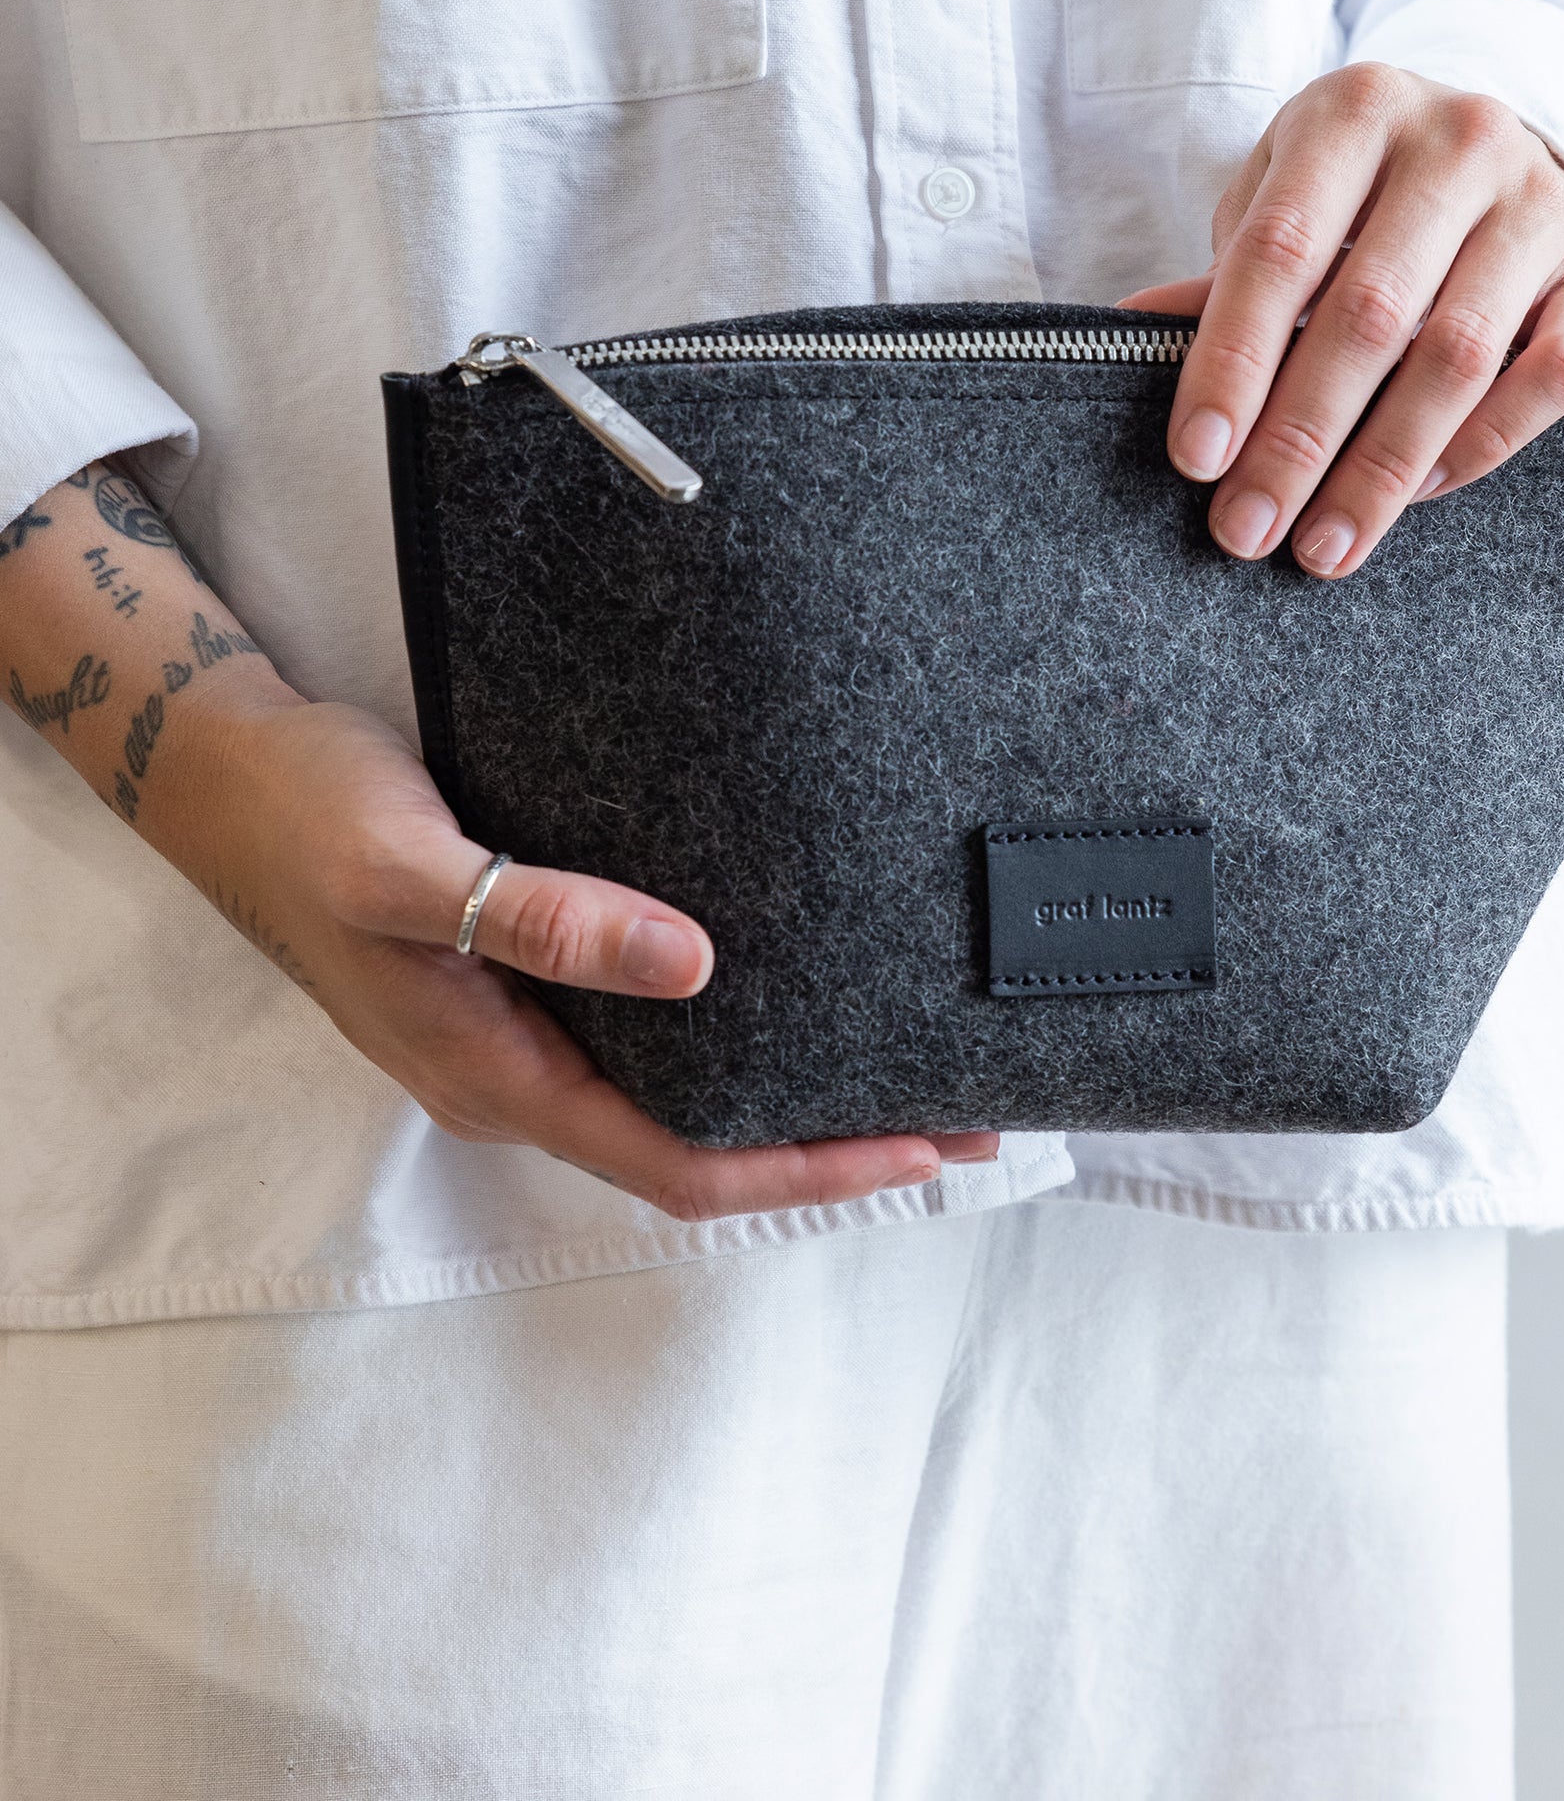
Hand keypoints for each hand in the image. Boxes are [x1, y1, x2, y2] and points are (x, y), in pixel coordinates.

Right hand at [173, 696, 997, 1218]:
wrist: (227, 771)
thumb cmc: (308, 817)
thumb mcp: (414, 870)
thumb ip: (541, 921)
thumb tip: (691, 963)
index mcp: (497, 1078)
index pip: (682, 1165)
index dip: (808, 1169)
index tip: (923, 1147)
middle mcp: (520, 1076)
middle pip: (700, 1147)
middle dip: (831, 1144)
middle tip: (960, 1109)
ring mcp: (522, 1033)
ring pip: (680, 1094)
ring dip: (791, 1092)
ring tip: (904, 1057)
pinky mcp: (526, 978)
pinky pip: (652, 1035)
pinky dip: (738, 1026)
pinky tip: (793, 984)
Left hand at [1122, 65, 1563, 575]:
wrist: (1494, 155)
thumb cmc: (1361, 195)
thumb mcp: (1282, 202)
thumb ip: (1222, 278)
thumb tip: (1124, 340)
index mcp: (1355, 110)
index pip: (1278, 251)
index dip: (1232, 362)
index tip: (1197, 458)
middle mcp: (1460, 140)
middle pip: (1367, 315)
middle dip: (1298, 439)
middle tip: (1247, 527)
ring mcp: (1543, 202)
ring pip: (1458, 356)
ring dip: (1381, 469)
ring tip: (1323, 544)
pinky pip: (1550, 378)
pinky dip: (1477, 447)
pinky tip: (1414, 496)